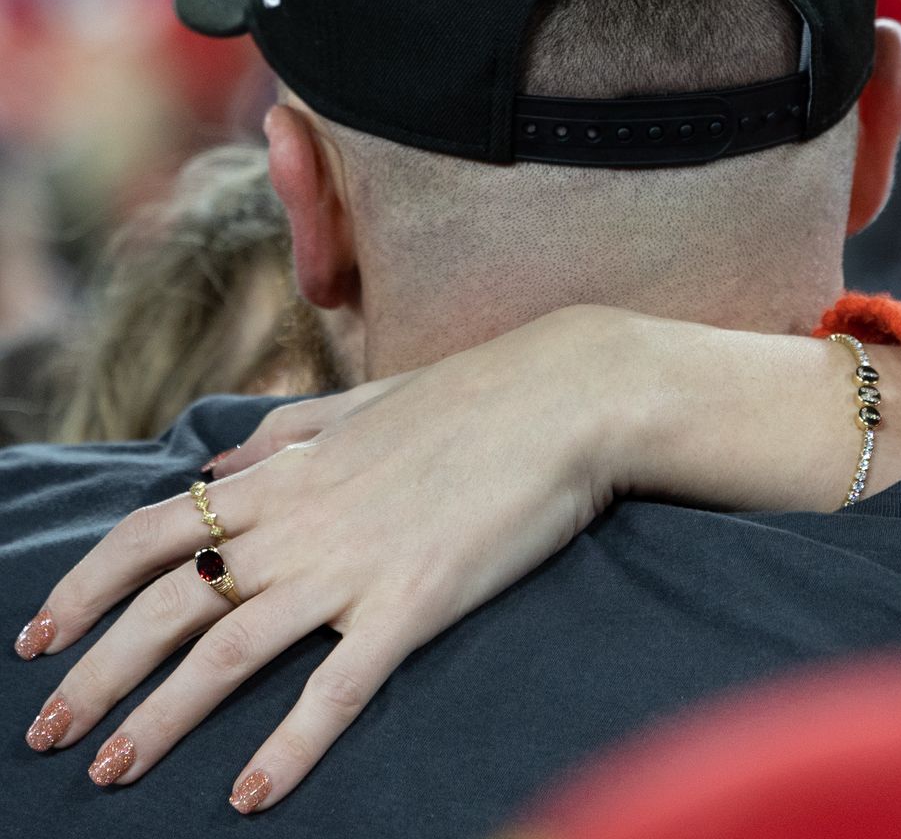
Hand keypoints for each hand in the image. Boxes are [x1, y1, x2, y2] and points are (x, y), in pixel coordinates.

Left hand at [18, 306, 635, 811]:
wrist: (558, 398)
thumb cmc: (467, 397)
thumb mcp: (361, 403)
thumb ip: (286, 432)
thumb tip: (223, 464)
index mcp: (287, 474)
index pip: (151, 530)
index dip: (83, 585)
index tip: (39, 635)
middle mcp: (301, 522)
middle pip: (169, 603)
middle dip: (96, 671)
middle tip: (48, 734)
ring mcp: (355, 564)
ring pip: (230, 650)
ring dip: (161, 717)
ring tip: (110, 772)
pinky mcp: (416, 602)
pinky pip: (338, 686)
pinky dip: (290, 745)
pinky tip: (251, 795)